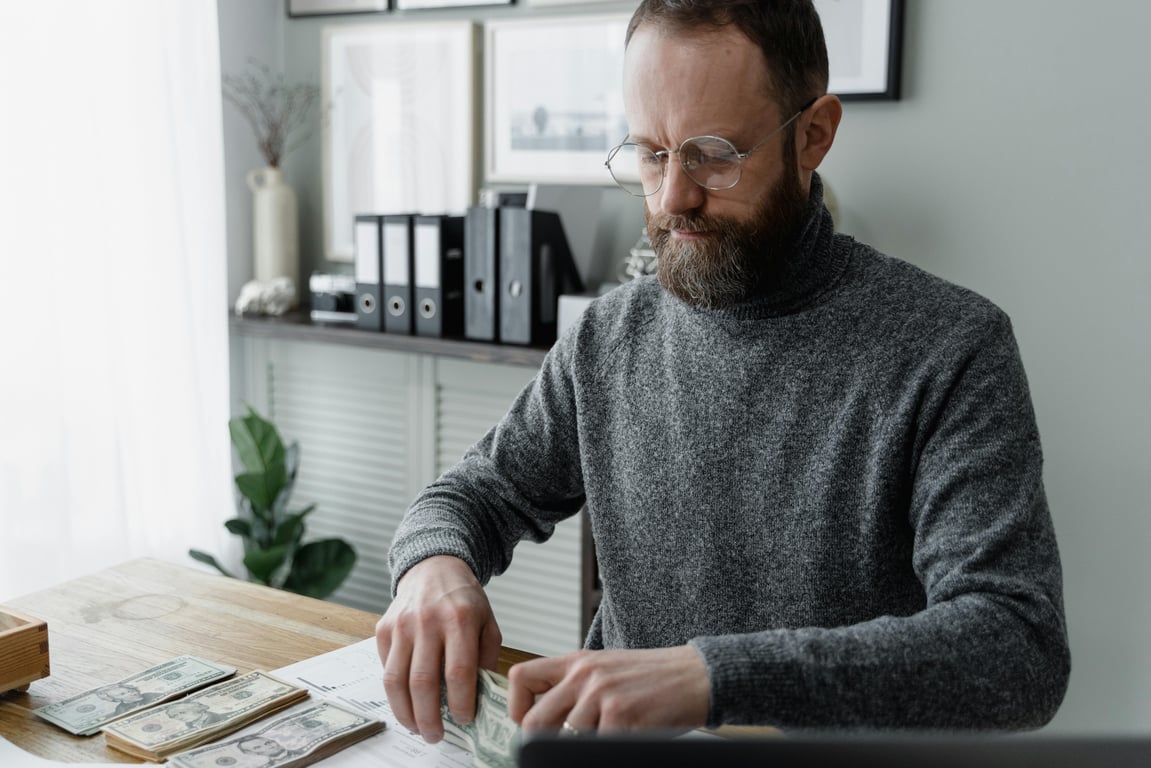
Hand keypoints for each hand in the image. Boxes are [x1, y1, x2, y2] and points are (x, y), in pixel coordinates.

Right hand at [375, 556, 501, 743]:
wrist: (434, 568)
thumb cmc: (464, 600)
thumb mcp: (488, 622)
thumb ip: (486, 658)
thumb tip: (479, 697)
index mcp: (460, 619)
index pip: (458, 672)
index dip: (460, 703)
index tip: (463, 720)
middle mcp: (428, 622)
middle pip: (423, 682)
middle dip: (429, 717)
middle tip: (435, 735)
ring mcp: (402, 625)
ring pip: (396, 680)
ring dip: (405, 712)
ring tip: (416, 727)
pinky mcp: (383, 628)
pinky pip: (385, 669)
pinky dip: (394, 692)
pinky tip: (406, 702)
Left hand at [506, 646, 709, 733]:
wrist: (695, 676)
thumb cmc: (652, 677)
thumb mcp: (605, 669)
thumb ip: (575, 687)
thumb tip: (544, 720)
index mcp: (576, 661)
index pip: (521, 677)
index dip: (516, 707)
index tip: (525, 723)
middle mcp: (584, 674)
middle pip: (533, 720)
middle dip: (541, 742)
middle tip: (558, 747)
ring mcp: (601, 695)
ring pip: (566, 739)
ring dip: (585, 745)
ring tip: (610, 733)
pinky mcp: (621, 716)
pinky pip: (597, 747)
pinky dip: (609, 747)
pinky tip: (627, 735)